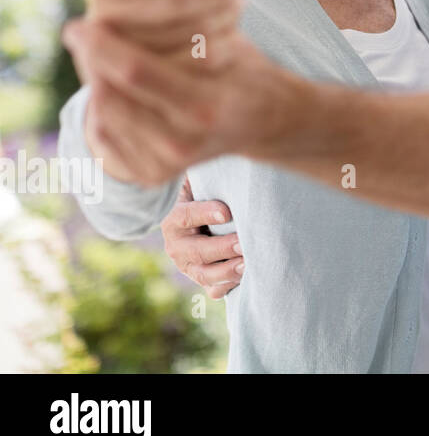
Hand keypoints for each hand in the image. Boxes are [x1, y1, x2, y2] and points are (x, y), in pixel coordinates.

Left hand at [62, 0, 307, 183]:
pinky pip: (105, 137)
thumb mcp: (230, 35)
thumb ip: (205, 2)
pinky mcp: (150, 174)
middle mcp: (184, 141)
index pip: (137, 71)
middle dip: (91, 57)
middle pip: (112, 93)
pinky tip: (108, 87)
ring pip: (105, 112)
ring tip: (94, 55)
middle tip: (76, 31)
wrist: (265, 123)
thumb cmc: (241, 69)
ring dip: (94, 78)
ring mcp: (166, 163)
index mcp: (207, 106)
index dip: (102, 44)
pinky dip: (100, 108)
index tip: (80, 21)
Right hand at [84, 0, 242, 55]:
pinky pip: (188, 65)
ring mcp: (113, 54)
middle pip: (162, 4)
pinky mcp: (139, 82)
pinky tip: (232, 37)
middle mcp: (99, 19)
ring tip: (237, 6)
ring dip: (217, 19)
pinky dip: (216, 48)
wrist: (149, 50)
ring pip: (177, 37)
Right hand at [163, 178, 242, 299]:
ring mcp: (188, 264)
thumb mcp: (203, 179)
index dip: (204, 213)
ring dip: (227, 272)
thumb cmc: (211, 190)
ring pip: (204, 274)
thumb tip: (228, 146)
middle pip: (196, 251)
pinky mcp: (202, 277)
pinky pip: (212, 289)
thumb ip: (212, 175)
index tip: (227, 211)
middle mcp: (176, 243)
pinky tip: (245, 281)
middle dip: (222, 248)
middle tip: (244, 243)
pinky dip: (227, 288)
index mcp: (173, 216)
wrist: (205, 213)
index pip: (185, 215)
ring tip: (248, 264)